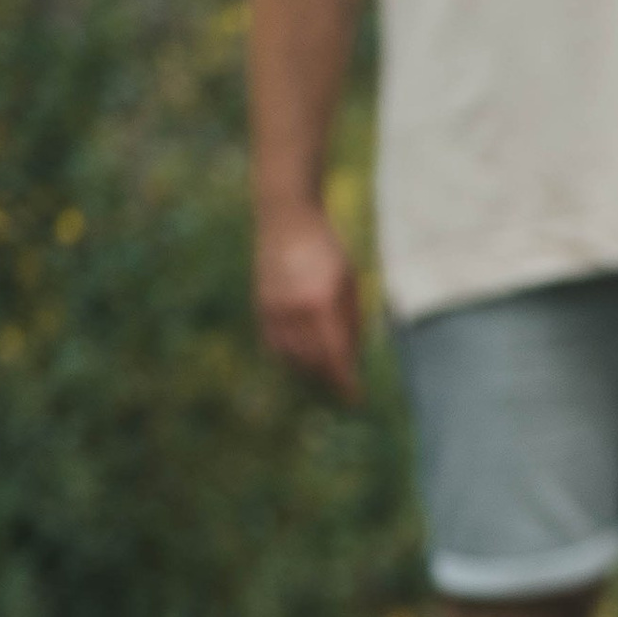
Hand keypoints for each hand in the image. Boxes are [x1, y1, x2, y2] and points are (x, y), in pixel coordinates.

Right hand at [256, 201, 362, 397]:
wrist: (287, 220)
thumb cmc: (327, 248)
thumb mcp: (349, 281)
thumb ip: (351, 319)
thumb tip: (353, 355)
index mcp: (321, 302)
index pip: (335, 354)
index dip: (345, 380)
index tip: (356, 397)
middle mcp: (294, 310)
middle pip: (312, 360)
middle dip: (329, 377)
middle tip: (344, 385)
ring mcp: (273, 309)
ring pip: (290, 356)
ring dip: (309, 369)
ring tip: (325, 372)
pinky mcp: (261, 306)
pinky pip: (274, 344)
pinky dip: (289, 355)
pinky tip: (302, 357)